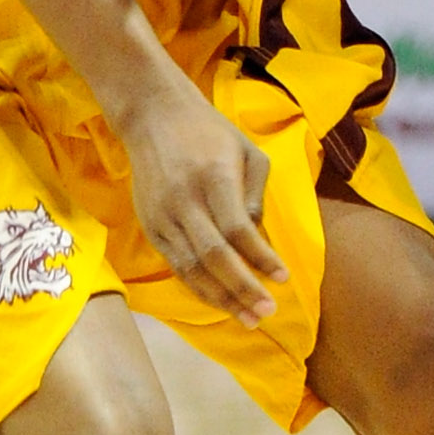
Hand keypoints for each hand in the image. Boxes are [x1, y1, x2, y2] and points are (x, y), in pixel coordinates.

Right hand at [119, 90, 287, 323]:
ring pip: (191, 268)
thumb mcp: (246, 150)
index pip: (238, 230)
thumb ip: (255, 194)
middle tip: (266, 312)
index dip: (261, 258)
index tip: (283, 278)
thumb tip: (257, 235)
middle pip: (214, 256)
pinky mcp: (150, 226)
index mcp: (213, 177)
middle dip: (242, 289)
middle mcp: (185, 200)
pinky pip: (176, 265)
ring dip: (220, 298)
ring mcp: (163, 216)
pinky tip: (220, 300)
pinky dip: (198, 287)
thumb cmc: (210, 131)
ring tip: (247, 318)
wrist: (152, 116)